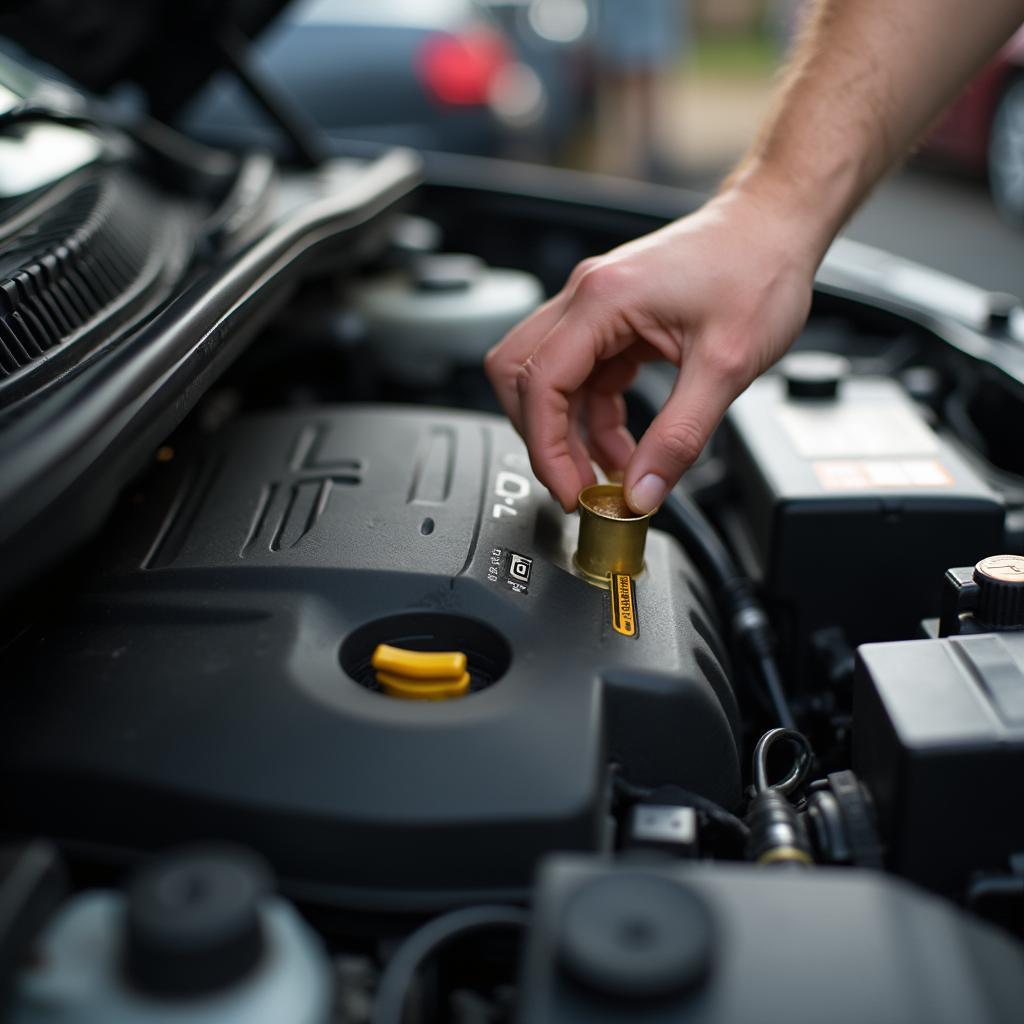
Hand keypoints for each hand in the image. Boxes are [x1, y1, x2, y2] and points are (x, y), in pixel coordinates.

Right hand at [484, 188, 817, 512]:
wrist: (778, 225)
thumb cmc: (759, 268)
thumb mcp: (726, 367)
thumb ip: (679, 437)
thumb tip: (643, 491)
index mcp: (604, 299)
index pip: (540, 385)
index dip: (548, 449)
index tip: (571, 492)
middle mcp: (587, 296)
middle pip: (521, 377)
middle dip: (542, 438)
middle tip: (577, 483)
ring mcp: (596, 306)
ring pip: (548, 380)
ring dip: (570, 432)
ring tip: (609, 473)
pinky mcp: (612, 319)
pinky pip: (582, 377)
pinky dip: (593, 417)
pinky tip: (623, 445)